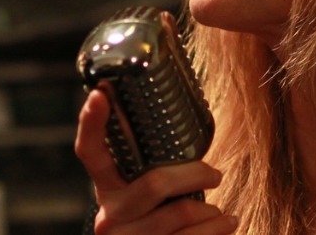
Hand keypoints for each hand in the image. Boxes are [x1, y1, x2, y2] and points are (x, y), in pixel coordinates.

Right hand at [75, 90, 237, 233]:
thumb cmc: (160, 220)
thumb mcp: (148, 194)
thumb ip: (155, 168)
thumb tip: (181, 115)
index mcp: (107, 187)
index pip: (90, 151)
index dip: (91, 123)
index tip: (99, 94)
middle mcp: (109, 214)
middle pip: (155, 183)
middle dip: (196, 174)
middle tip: (215, 175)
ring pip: (180, 212)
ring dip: (209, 210)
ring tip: (217, 211)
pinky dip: (217, 227)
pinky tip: (226, 222)